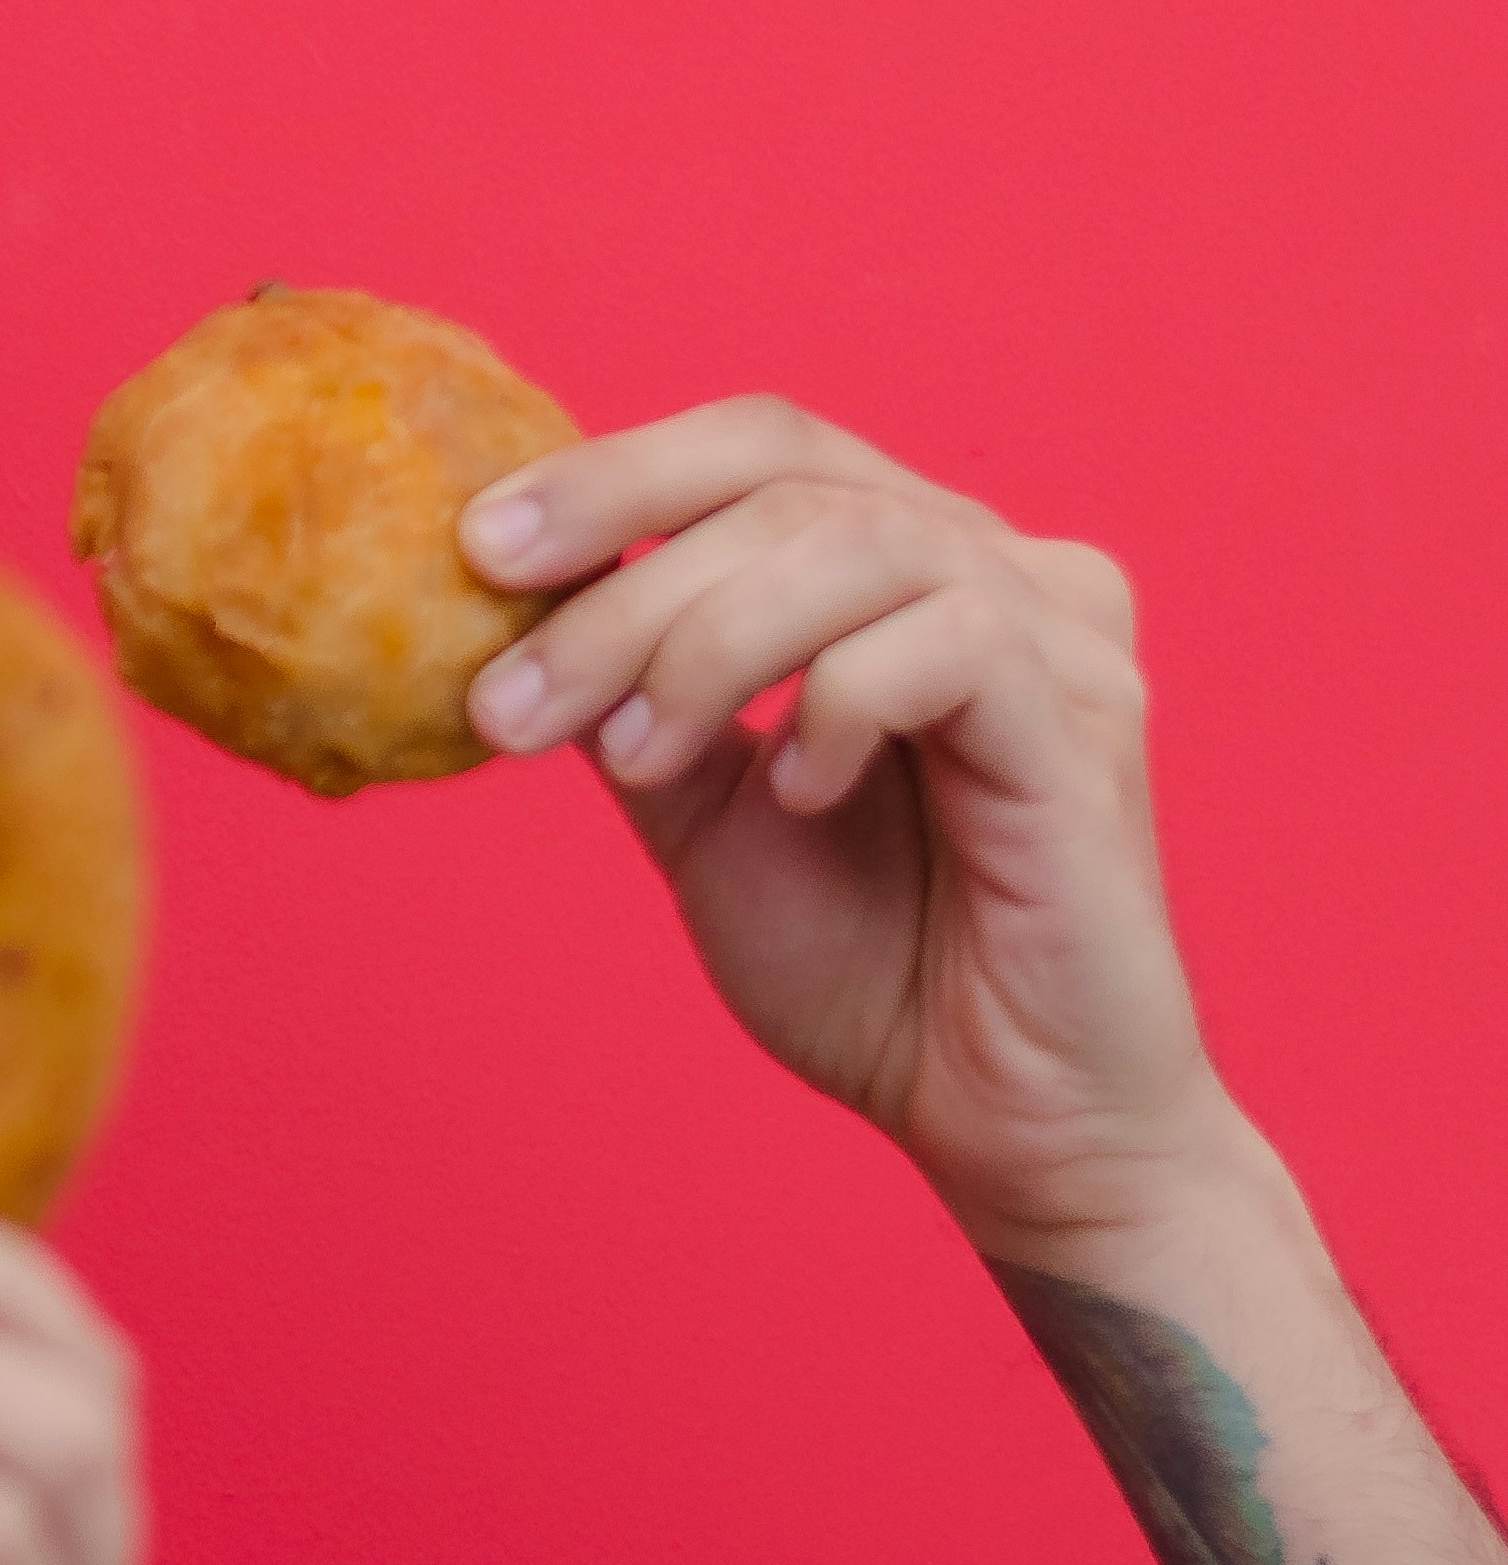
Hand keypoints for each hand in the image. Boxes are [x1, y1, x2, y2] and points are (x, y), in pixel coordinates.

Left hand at [459, 399, 1216, 1242]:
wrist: (999, 1117)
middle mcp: (1001, 565)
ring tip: (633, 760)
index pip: (757, 447)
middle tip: (509, 700)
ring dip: (700, 647)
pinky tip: (796, 796)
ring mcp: (1061, 635)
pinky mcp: (1090, 721)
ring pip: (852, 543)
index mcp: (909, 562)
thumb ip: (629, 696)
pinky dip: (834, 708)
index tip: (475, 546)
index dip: (613, 471)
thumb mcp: (698, 809)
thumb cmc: (868, 961)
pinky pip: (946, 643)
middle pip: (786, 479)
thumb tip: (507, 606)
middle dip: (619, 582)